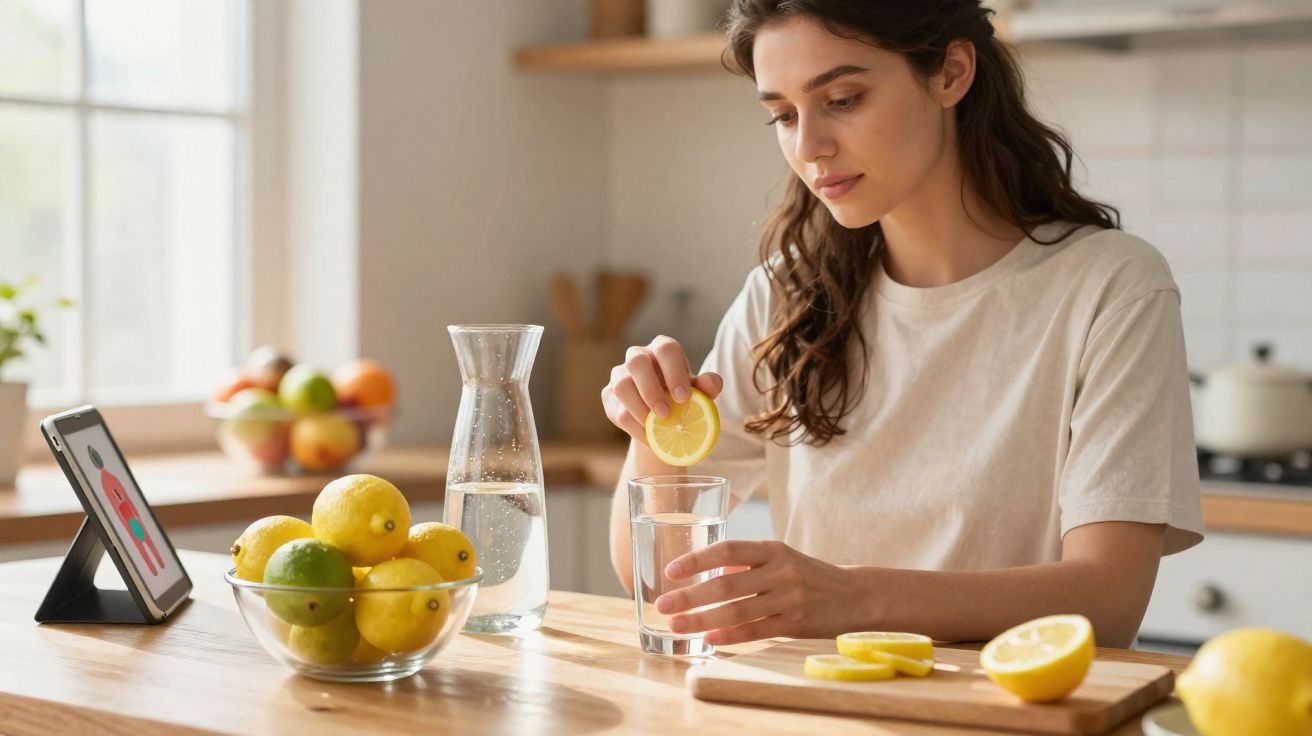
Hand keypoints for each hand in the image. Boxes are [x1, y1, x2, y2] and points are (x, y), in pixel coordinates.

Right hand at [601, 335, 722, 443]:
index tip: (683, 398)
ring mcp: (620, 375)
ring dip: (640, 410)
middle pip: (636, 361)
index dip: (674, 372)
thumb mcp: (700, 394)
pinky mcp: (609, 396)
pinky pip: (617, 411)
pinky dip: (634, 428)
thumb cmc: (684, 399)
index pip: (666, 349)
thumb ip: (708, 386)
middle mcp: (639, 356)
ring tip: (656, 428)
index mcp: (663, 350)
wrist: (664, 421)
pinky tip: (649, 437)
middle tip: (666, 414)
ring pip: (622, 386)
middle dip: (651, 390)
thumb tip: (711, 382)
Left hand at [653, 540, 861, 644]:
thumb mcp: (780, 557)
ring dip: (702, 620)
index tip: (671, 571)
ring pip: (736, 611)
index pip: (728, 550)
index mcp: (772, 549)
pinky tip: (708, 639)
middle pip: (726, 584)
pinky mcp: (794, 624)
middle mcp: (780, 571)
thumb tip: (704, 570)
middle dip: (690, 596)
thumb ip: (745, 563)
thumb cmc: (807, 574)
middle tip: (663, 605)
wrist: (854, 594)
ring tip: (676, 625)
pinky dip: (729, 636)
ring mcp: (788, 599)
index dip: (697, 560)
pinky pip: (755, 631)